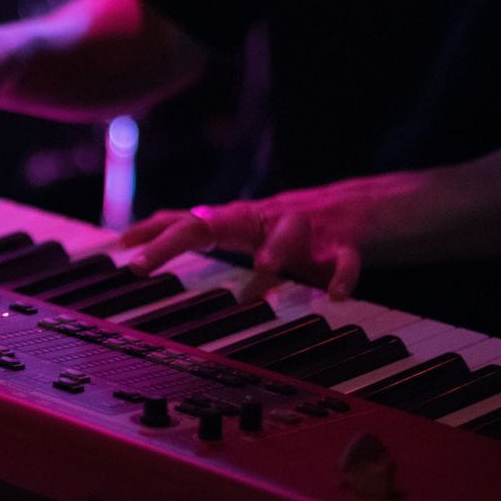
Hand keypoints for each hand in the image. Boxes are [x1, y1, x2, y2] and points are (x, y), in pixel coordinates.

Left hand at [119, 182, 394, 299]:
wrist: (383, 204)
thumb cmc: (313, 229)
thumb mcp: (259, 237)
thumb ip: (220, 238)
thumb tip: (172, 240)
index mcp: (247, 221)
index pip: (190, 221)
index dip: (152, 230)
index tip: (117, 246)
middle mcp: (270, 217)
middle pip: (215, 222)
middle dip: (174, 241)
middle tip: (141, 265)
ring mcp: (310, 227)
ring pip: (285, 233)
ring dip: (271, 256)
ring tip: (257, 283)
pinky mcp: (351, 241)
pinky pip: (346, 257)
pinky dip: (342, 275)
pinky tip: (337, 296)